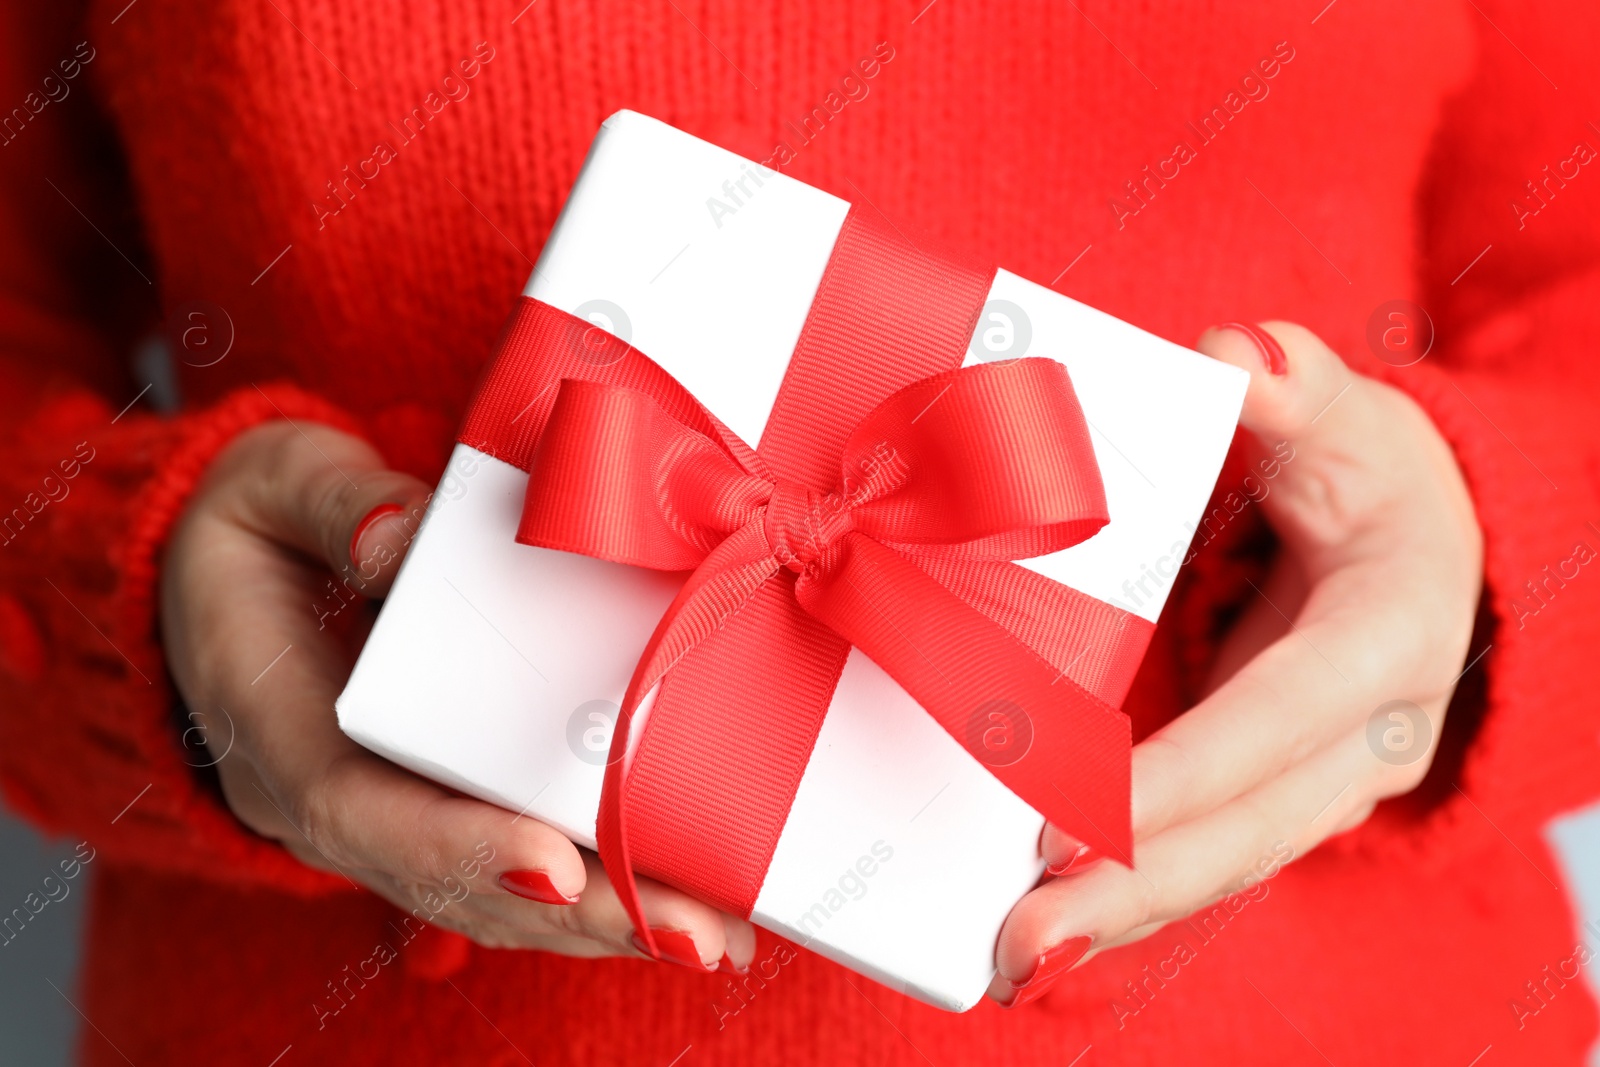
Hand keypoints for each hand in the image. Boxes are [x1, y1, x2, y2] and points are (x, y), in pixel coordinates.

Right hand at [160, 420, 754, 971]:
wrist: (230, 569)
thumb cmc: (259, 523)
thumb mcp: (275, 485)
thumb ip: (337, 507)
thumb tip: (400, 538)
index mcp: (272, 726)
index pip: (360, 809)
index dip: (458, 847)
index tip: (556, 867)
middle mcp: (330, 799)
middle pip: (453, 882)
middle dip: (580, 914)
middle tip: (696, 938)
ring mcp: (386, 813)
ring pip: (494, 896)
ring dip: (608, 922)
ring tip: (715, 939)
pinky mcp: (438, 801)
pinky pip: (516, 864)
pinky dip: (600, 890)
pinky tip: (685, 904)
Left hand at [988, 321, 1480, 1006]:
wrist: (1430, 555)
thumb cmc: (1381, 484)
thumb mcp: (1353, 423)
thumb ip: (1299, 391)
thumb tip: (1238, 355)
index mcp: (1380, 644)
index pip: (1271, 722)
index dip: (1176, 776)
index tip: (1070, 815)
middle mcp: (1362, 741)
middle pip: (1244, 833)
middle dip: (1130, 890)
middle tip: (1021, 943)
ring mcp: (1320, 784)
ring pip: (1222, 869)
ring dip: (1119, 919)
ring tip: (1011, 962)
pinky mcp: (1272, 798)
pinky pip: (1202, 861)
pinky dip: (1128, 898)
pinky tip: (1049, 931)